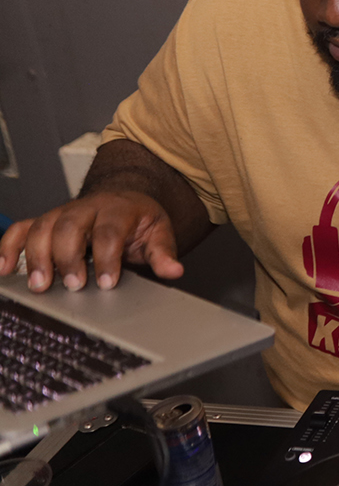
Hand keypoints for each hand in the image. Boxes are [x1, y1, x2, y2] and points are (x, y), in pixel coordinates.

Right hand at [0, 190, 184, 291]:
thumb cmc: (138, 220)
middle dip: (68, 257)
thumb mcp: (159, 232)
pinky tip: (4, 270)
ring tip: (39, 284)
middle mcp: (86, 208)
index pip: (109, 231)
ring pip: (41, 227)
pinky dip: (7, 248)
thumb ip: (164, 253)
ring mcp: (62, 213)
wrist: (123, 199)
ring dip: (35, 256)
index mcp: (117, 209)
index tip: (107, 283)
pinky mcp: (43, 222)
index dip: (107, 257)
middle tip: (72, 285)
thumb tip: (174, 270)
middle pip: (70, 227)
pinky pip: (20, 229)